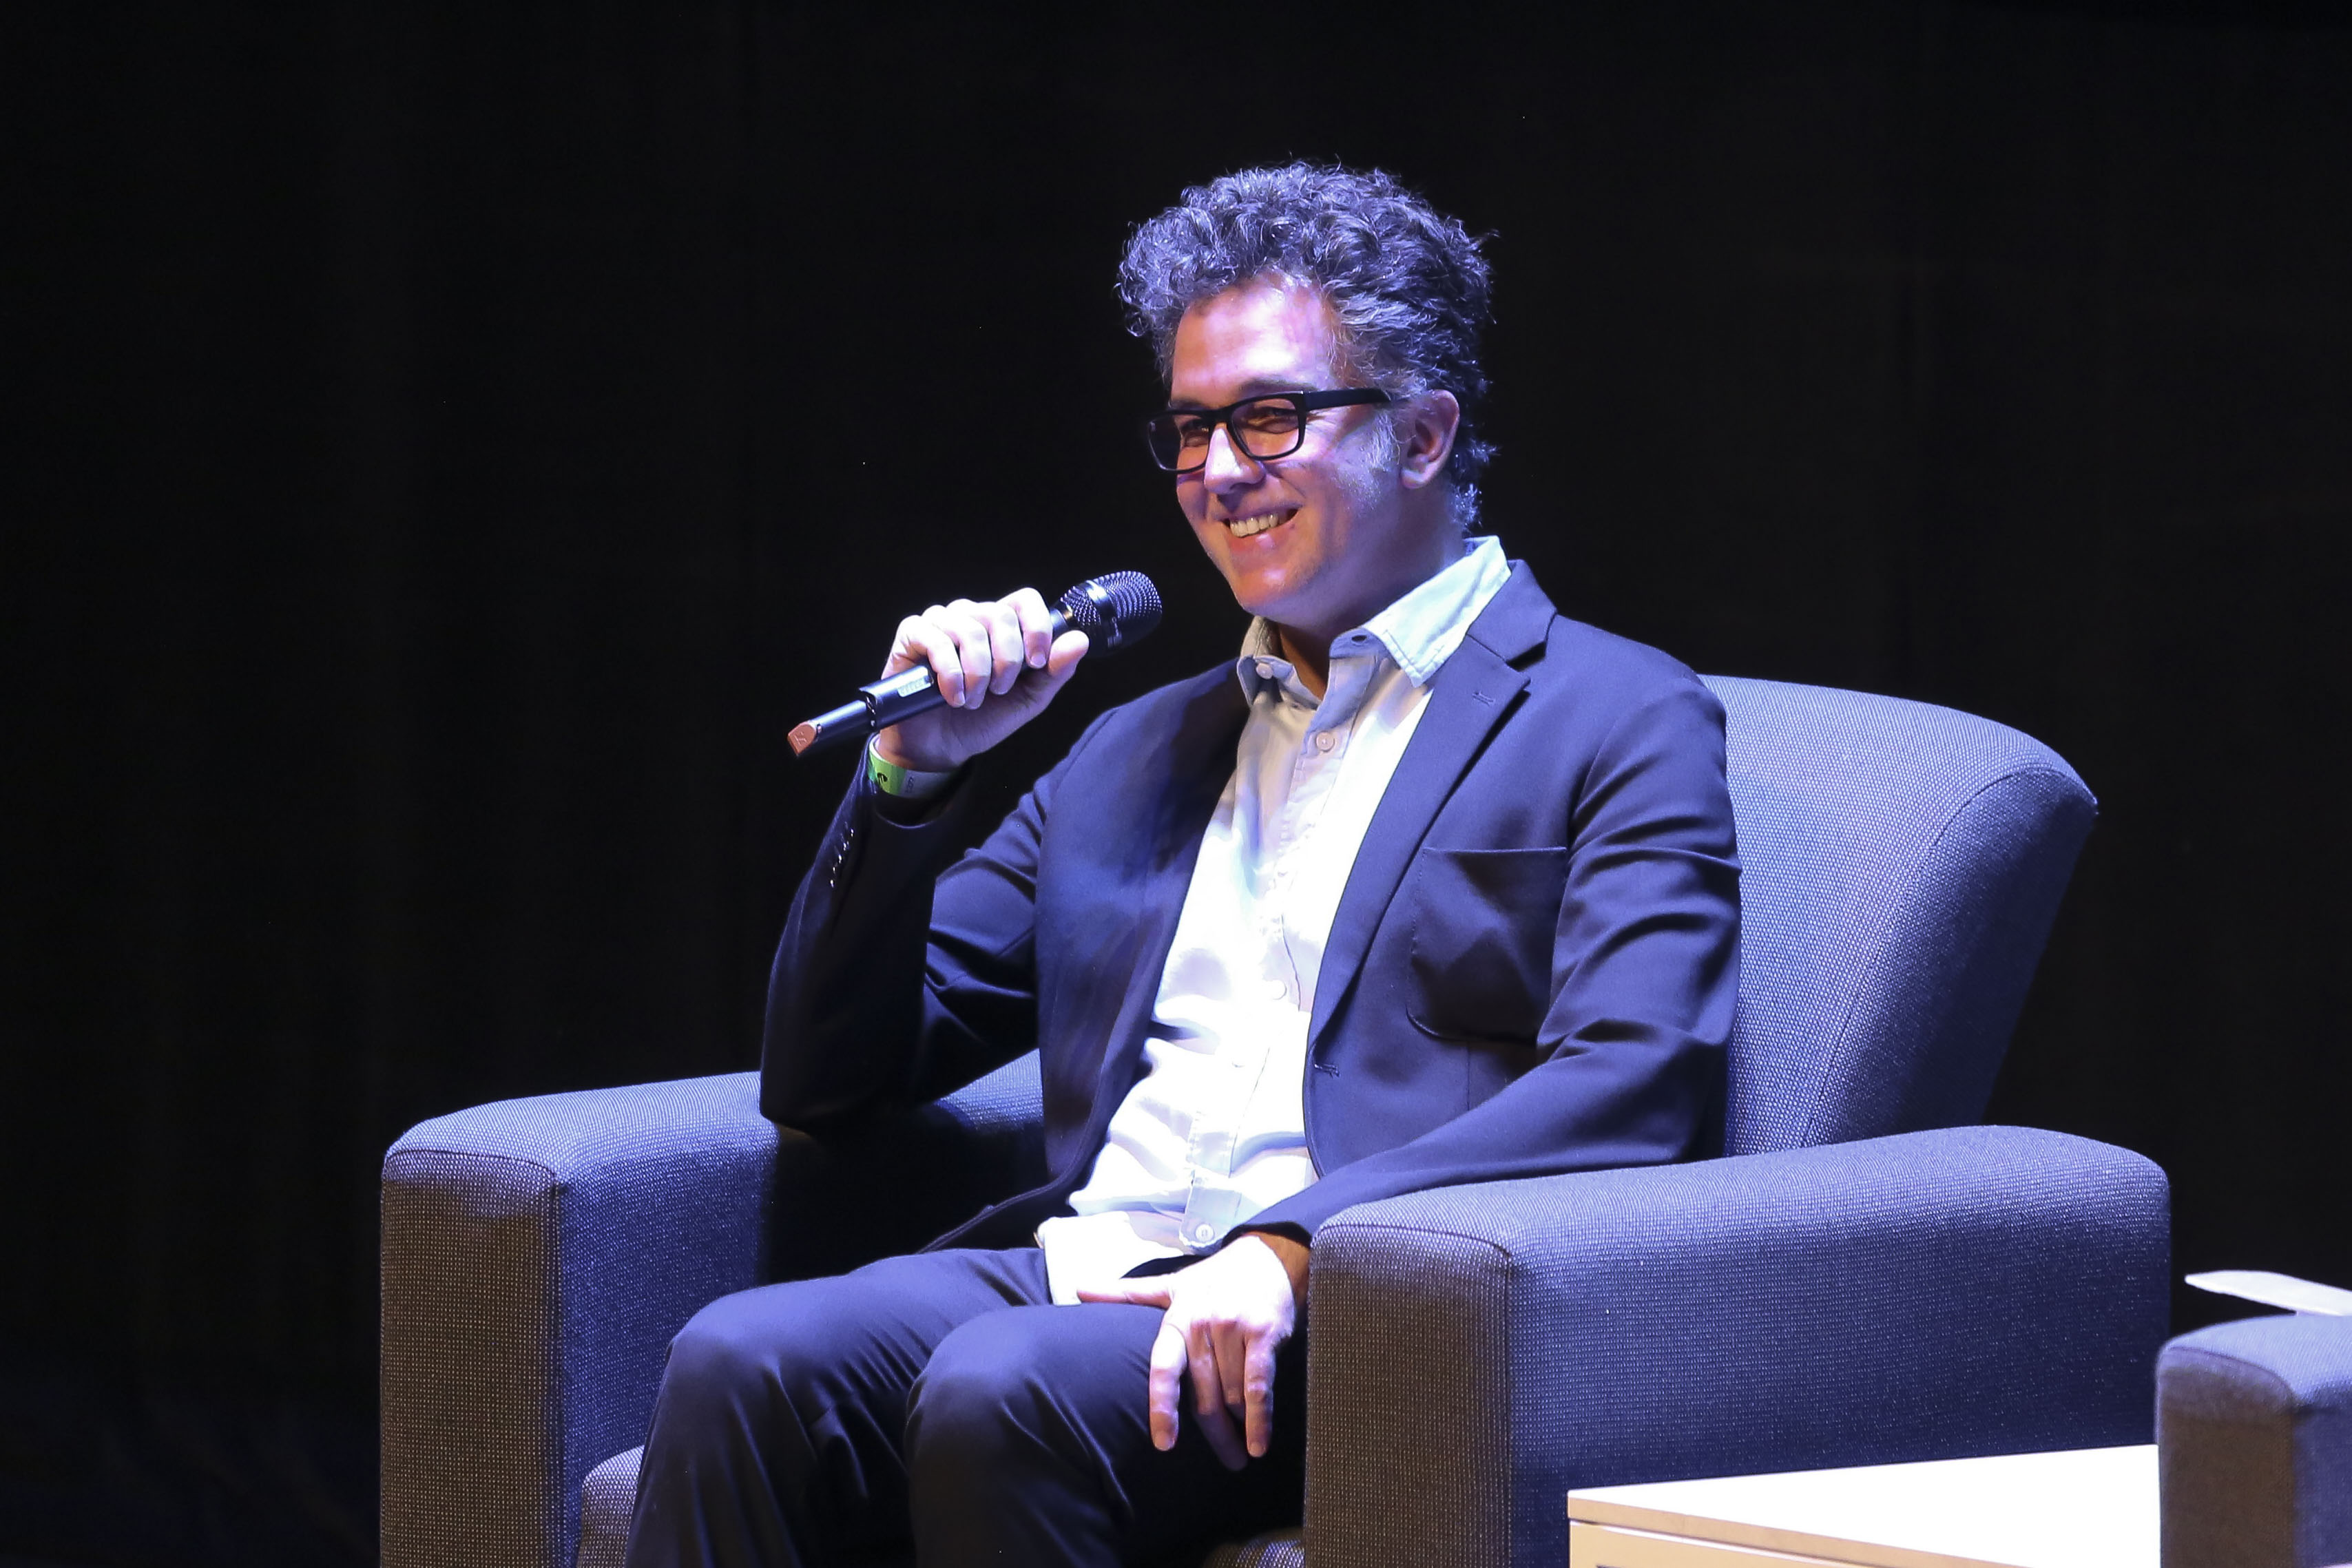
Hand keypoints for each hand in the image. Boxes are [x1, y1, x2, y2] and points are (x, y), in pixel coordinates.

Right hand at [872, 588, 1088, 771]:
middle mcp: (971, 616)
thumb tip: (1079, 640)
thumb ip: (1054, 671)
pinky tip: (952, 696)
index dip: (1036, 627)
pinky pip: (936, 638)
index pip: (1025, 600)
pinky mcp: (912, 634)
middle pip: (999, 614)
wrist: (939, 747)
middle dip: (1007, 660)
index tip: (1037, 663)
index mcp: (1001, 627)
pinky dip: (950, 673)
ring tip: (971, 700)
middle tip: (999, 691)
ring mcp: (940, 622)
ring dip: (977, 673)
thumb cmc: (981, 719)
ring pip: (970, 627)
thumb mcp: (1027, 700)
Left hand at [1076, 1232, 1309, 1469]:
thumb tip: (1078, 1290)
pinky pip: (1260, 1384)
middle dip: (1215, 1434)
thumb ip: (1127, 1294)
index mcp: (1177, 1319)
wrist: (1267, 1257)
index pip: (1163, 1369)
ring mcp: (1234, 1329)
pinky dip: (1260, 1416)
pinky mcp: (1265, 1333)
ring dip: (1239, 1428)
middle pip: (1204, 1395)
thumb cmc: (1215, 1278)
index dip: (1162, 1407)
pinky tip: (1259, 1443)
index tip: (1164, 1444)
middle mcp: (1203, 1325)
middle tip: (1227, 1463)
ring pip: (1232, 1394)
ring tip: (1244, 1451)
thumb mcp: (1170, 1285)